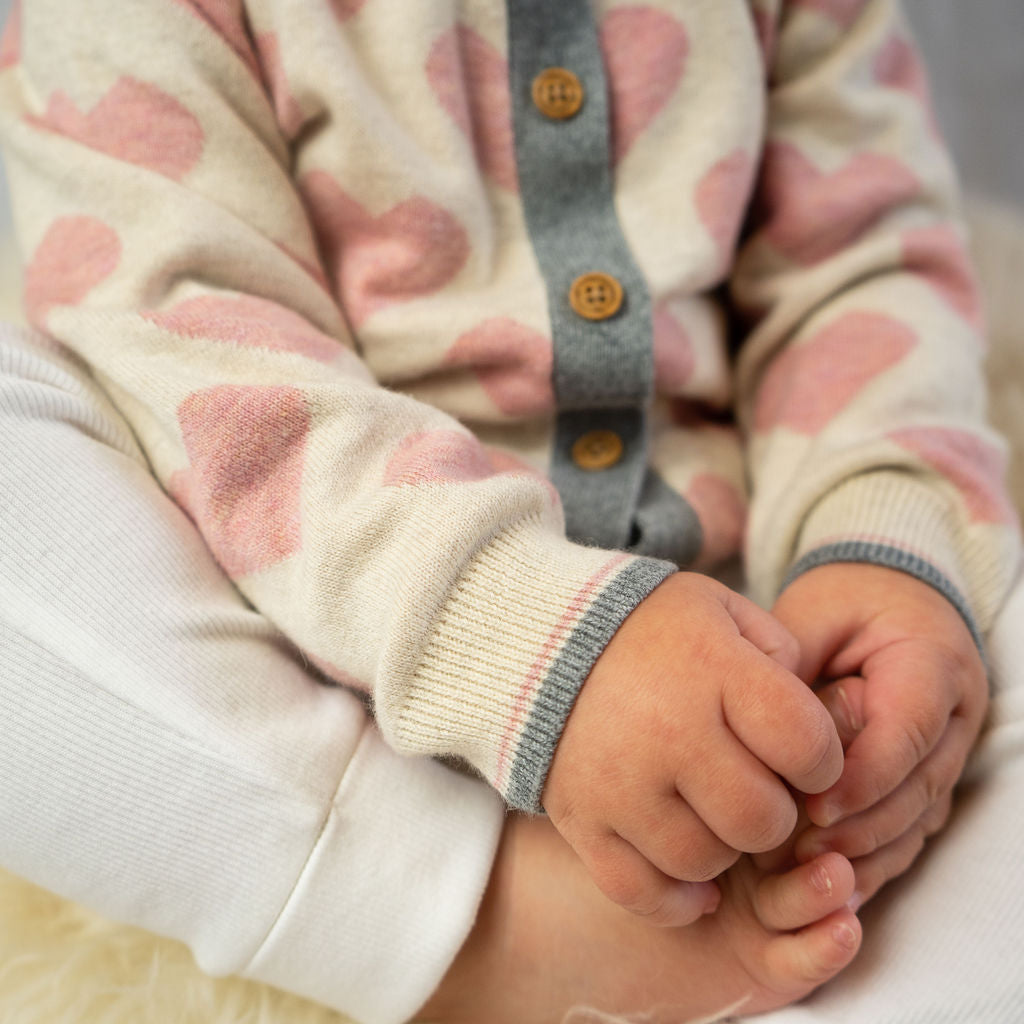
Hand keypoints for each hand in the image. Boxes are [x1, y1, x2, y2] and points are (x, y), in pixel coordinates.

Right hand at [541, 572, 843, 926]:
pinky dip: (674, 898)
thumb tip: (813, 720)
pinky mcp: (581, 819)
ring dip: (724, 849)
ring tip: (712, 815)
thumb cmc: (643, 625)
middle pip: (761, 819)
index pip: (807, 744)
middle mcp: (669, 732)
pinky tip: (690, 878)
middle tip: (754, 788)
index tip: (800, 754)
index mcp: (713, 671)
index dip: (820, 760)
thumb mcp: (718, 608)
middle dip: (774, 813)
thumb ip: (779, 652)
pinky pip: (640, 890)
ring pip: (705, 861)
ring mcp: (620, 783)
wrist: (536, 638)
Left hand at [772, 563, 987, 904]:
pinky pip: (910, 829)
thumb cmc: (844, 602)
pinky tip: (831, 881)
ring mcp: (947, 753)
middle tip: (798, 851)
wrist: (887, 598)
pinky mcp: (927, 779)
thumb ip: (794, 667)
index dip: (866, 774)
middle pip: (917, 786)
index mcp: (934, 662)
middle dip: (860, 825)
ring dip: (864, 850)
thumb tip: (763, 732)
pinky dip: (872, 857)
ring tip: (804, 871)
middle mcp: (954, 716)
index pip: (910, 730)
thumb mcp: (814, 615)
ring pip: (917, 818)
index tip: (814, 805)